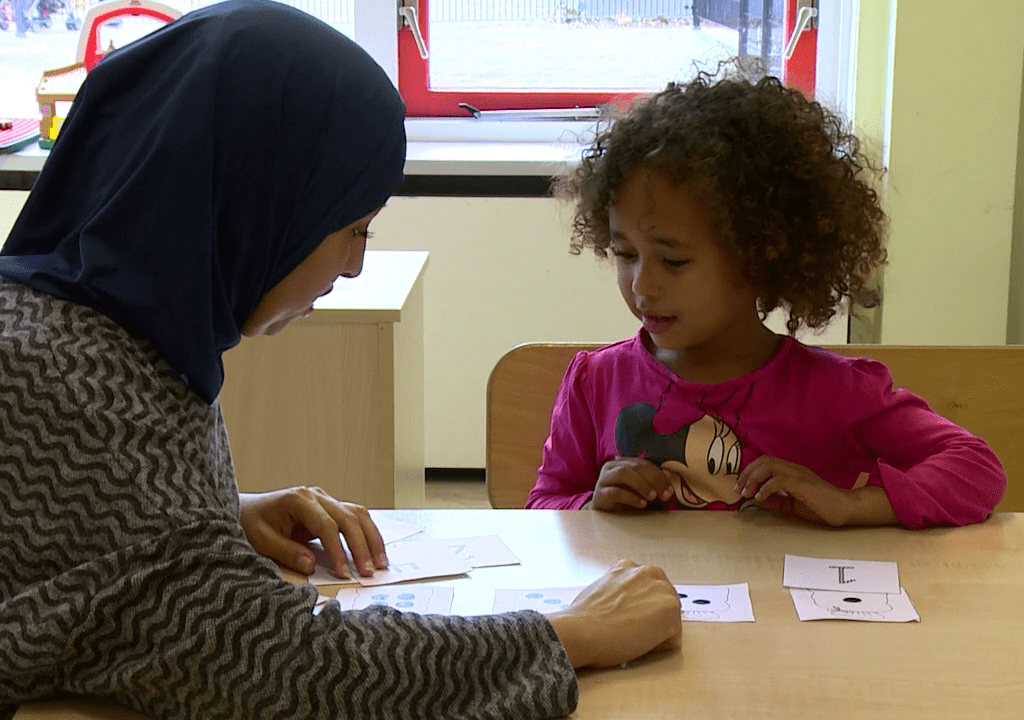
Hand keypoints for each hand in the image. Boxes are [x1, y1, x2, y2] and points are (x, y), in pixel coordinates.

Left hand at [238, 487, 387, 578]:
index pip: (327, 525)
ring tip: (381, 563)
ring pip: (358, 515)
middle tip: (369, 572)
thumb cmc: (251, 523)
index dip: (338, 550)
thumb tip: (312, 566)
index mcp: (299, 500)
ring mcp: (325, 499)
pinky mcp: (330, 507)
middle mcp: (317, 495)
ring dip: (372, 539)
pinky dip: (367, 534)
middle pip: (349, 518)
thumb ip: (287, 552)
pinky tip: (375, 551)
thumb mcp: (262, 540)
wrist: (247, 509)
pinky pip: (355, 517)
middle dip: (361, 546)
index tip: (344, 573)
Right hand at [547, 560, 681, 667]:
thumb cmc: (583, 618)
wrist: (582, 631)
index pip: (647, 591)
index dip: (638, 610)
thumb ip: (617, 590)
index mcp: (629, 567)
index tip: (628, 619)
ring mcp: (662, 591)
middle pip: (662, 603)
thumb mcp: (600, 589)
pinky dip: (659, 647)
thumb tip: (621, 606)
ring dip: (656, 631)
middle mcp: (649, 573)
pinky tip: (638, 644)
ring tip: (632, 637)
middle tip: (630, 630)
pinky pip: (673, 639)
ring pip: (669, 620)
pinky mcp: (671, 611)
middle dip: (652, 618)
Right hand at [591, 457, 676, 511]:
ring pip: (623, 474)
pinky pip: (615, 492)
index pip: (643, 463)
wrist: (603, 517)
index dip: (659, 474)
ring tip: (653, 497)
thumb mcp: (641, 492)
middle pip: (635, 466)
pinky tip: (642, 504)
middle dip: (653, 479)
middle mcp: (611, 468)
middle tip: (664, 494)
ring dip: (642, 484)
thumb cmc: (624, 502)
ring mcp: (603, 480)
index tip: (670, 489)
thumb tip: (668, 474)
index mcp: (622, 463)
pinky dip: (631, 497)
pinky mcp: (599, 495)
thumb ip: (654, 483)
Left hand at [733, 456, 852, 525]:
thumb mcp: (792, 506)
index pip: (765, 462)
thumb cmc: (821, 507)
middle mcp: (793, 469)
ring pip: (769, 466)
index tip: (740, 487)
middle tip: (738, 489)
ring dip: (754, 479)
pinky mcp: (803, 484)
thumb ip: (776, 501)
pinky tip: (760, 497)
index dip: (750, 472)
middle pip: (764, 460)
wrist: (845, 509)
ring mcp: (799, 475)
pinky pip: (780, 480)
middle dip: (747, 473)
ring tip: (746, 493)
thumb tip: (757, 499)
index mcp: (791, 472)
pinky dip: (766, 487)